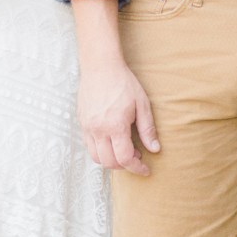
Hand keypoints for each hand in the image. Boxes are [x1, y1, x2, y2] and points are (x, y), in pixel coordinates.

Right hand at [79, 52, 158, 174]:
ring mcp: (87, 127)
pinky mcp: (82, 122)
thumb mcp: (142, 105)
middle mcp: (98, 130)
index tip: (146, 169)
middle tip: (137, 157)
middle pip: (109, 162)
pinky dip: (101, 150)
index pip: (124, 158)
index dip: (137, 168)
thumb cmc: (123, 82)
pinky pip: (89, 145)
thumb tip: (154, 149)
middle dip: (124, 166)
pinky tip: (112, 140)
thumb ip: (148, 129)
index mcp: (115, 126)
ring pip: (96, 157)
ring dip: (111, 160)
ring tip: (124, 149)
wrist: (100, 66)